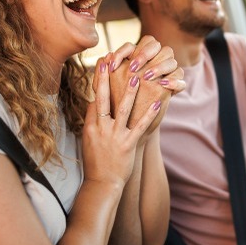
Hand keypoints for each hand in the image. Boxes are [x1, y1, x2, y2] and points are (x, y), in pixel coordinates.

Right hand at [81, 58, 161, 182]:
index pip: (94, 100)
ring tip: (136, 76)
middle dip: (106, 79)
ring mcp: (115, 137)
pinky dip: (149, 114)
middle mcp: (101, 129)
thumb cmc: (96, 161)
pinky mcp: (128, 145)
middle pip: (103, 99)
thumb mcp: (88, 139)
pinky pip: (140, 126)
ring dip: (130, 92)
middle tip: (109, 60)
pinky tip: (157, 103)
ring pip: (123, 110)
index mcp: (90, 126)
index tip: (102, 64)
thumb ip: (92, 121)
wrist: (102, 183)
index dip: (99, 82)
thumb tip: (95, 103)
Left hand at [106, 36, 184, 132]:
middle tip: (133, 68)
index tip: (113, 66)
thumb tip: (105, 57)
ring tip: (148, 77)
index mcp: (135, 58)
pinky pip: (180, 77)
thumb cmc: (115, 105)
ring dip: (160, 66)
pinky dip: (174, 80)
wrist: (130, 123)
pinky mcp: (172, 86)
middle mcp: (151, 62)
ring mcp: (164, 72)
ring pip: (170, 59)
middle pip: (156, 45)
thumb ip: (101, 74)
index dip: (124, 51)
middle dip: (144, 54)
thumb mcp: (104, 91)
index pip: (131, 43)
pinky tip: (164, 84)